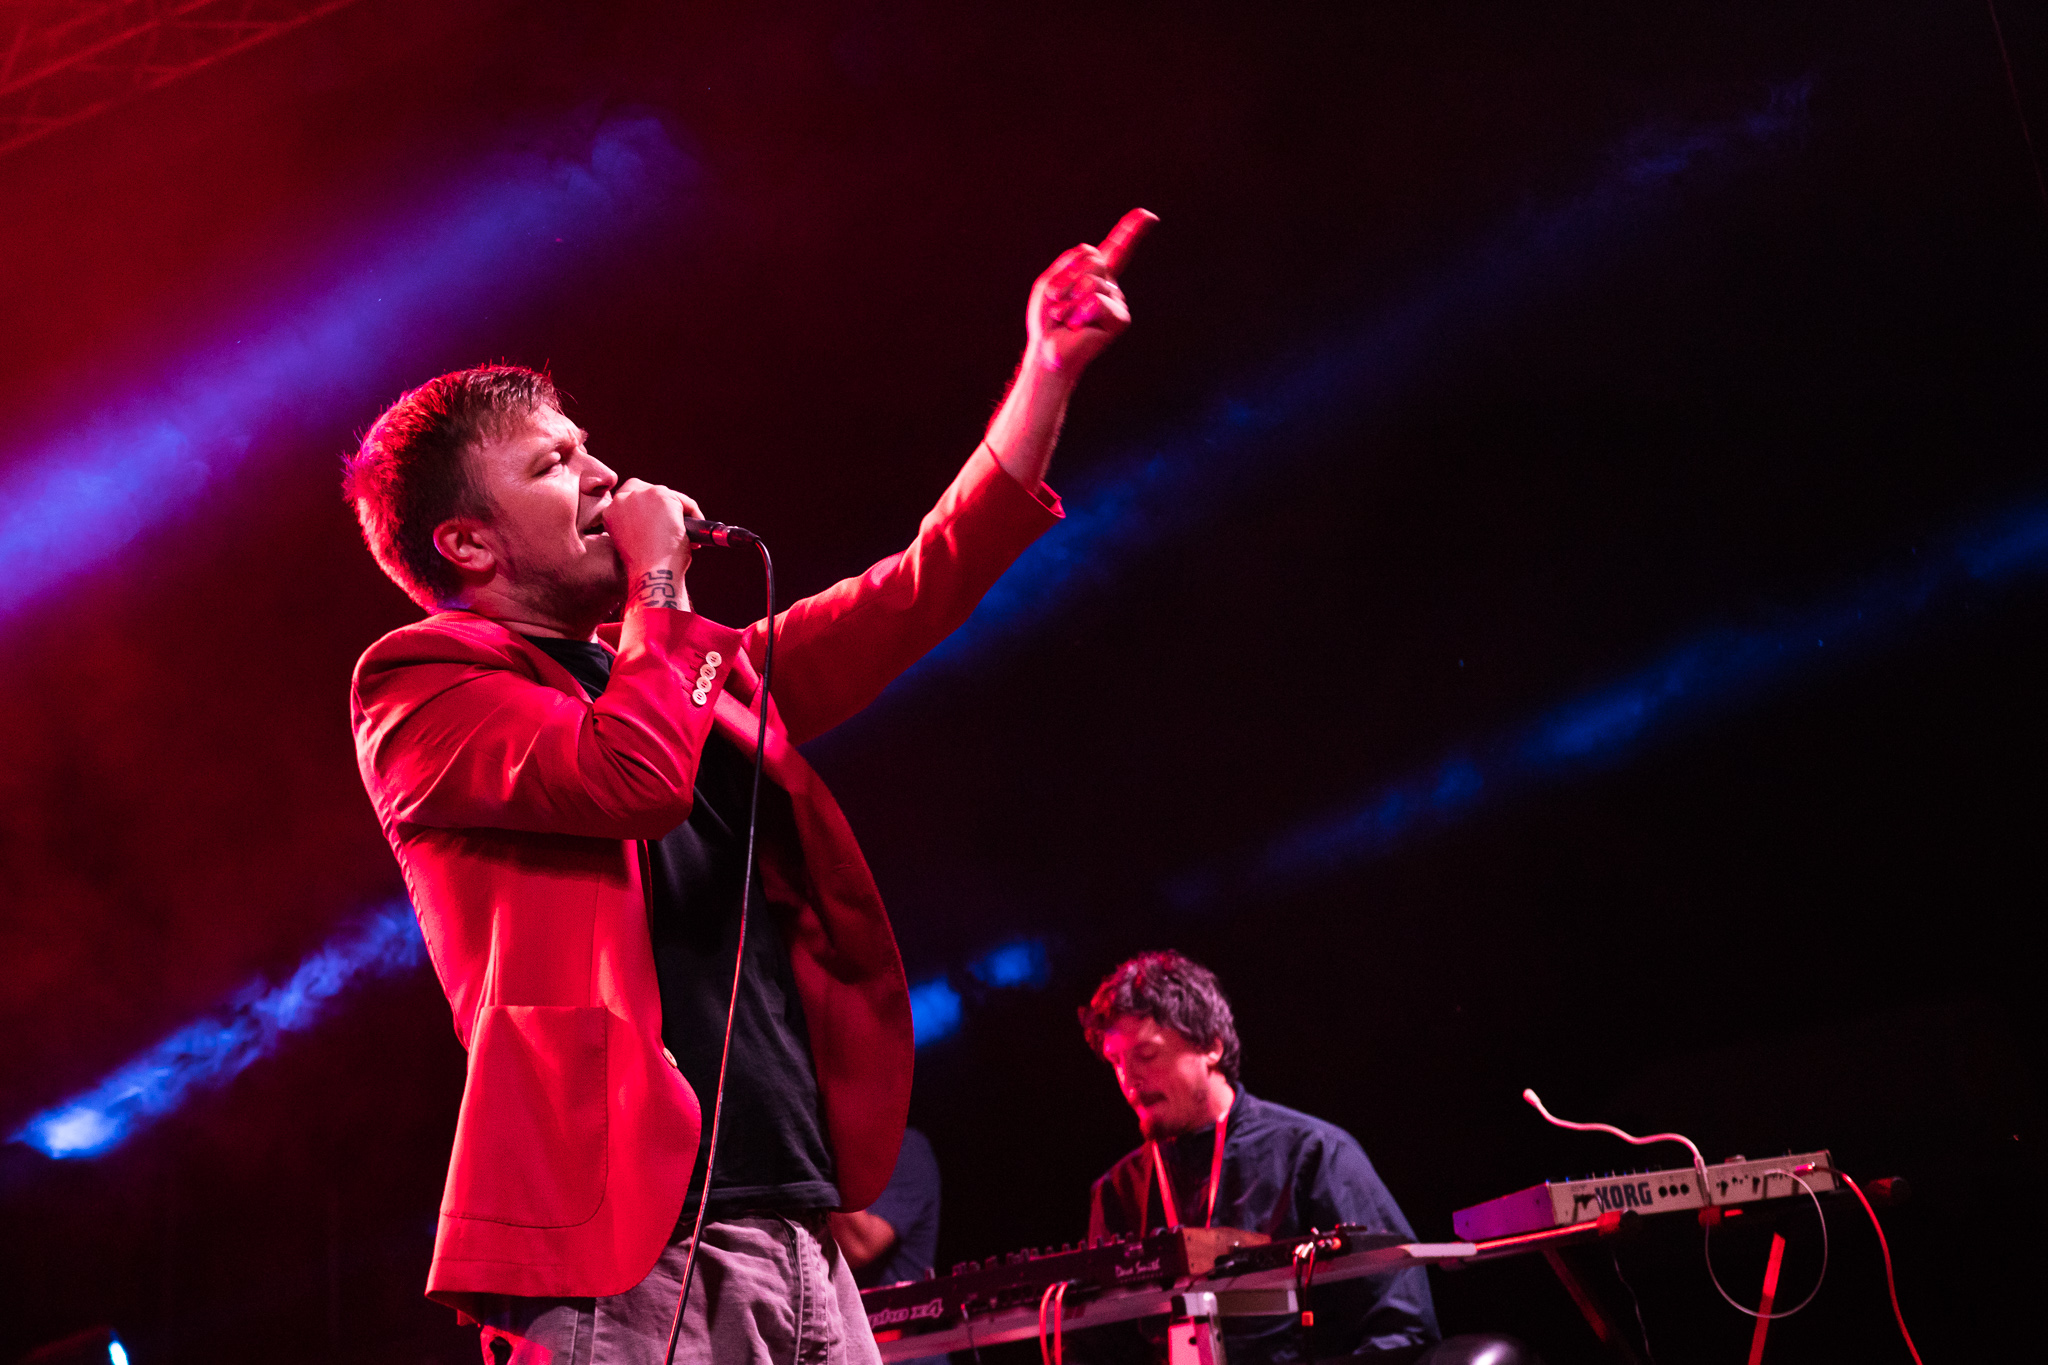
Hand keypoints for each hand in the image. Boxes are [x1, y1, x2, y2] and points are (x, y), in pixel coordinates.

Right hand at [601, 477, 700, 609]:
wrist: (652, 572)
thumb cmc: (644, 567)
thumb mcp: (632, 541)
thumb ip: (638, 524)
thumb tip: (661, 520)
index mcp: (610, 512)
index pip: (629, 498)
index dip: (647, 509)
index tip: (658, 522)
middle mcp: (622, 499)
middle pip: (648, 490)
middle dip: (662, 504)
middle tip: (674, 522)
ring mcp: (642, 495)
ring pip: (669, 496)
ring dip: (680, 512)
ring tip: (686, 534)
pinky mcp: (662, 496)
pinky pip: (684, 502)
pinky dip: (694, 515)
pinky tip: (694, 535)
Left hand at [1026, 207, 1155, 375]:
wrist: (1048, 349)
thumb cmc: (1048, 320)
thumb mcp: (1050, 283)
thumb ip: (1072, 264)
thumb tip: (1099, 262)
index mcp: (1094, 274)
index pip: (1116, 248)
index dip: (1132, 230)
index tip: (1147, 216)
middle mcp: (1109, 285)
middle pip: (1093, 259)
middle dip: (1066, 278)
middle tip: (1056, 302)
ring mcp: (1117, 301)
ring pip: (1092, 281)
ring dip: (1069, 299)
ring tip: (1066, 317)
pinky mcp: (1120, 319)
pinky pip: (1098, 301)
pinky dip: (1080, 312)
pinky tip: (1078, 326)